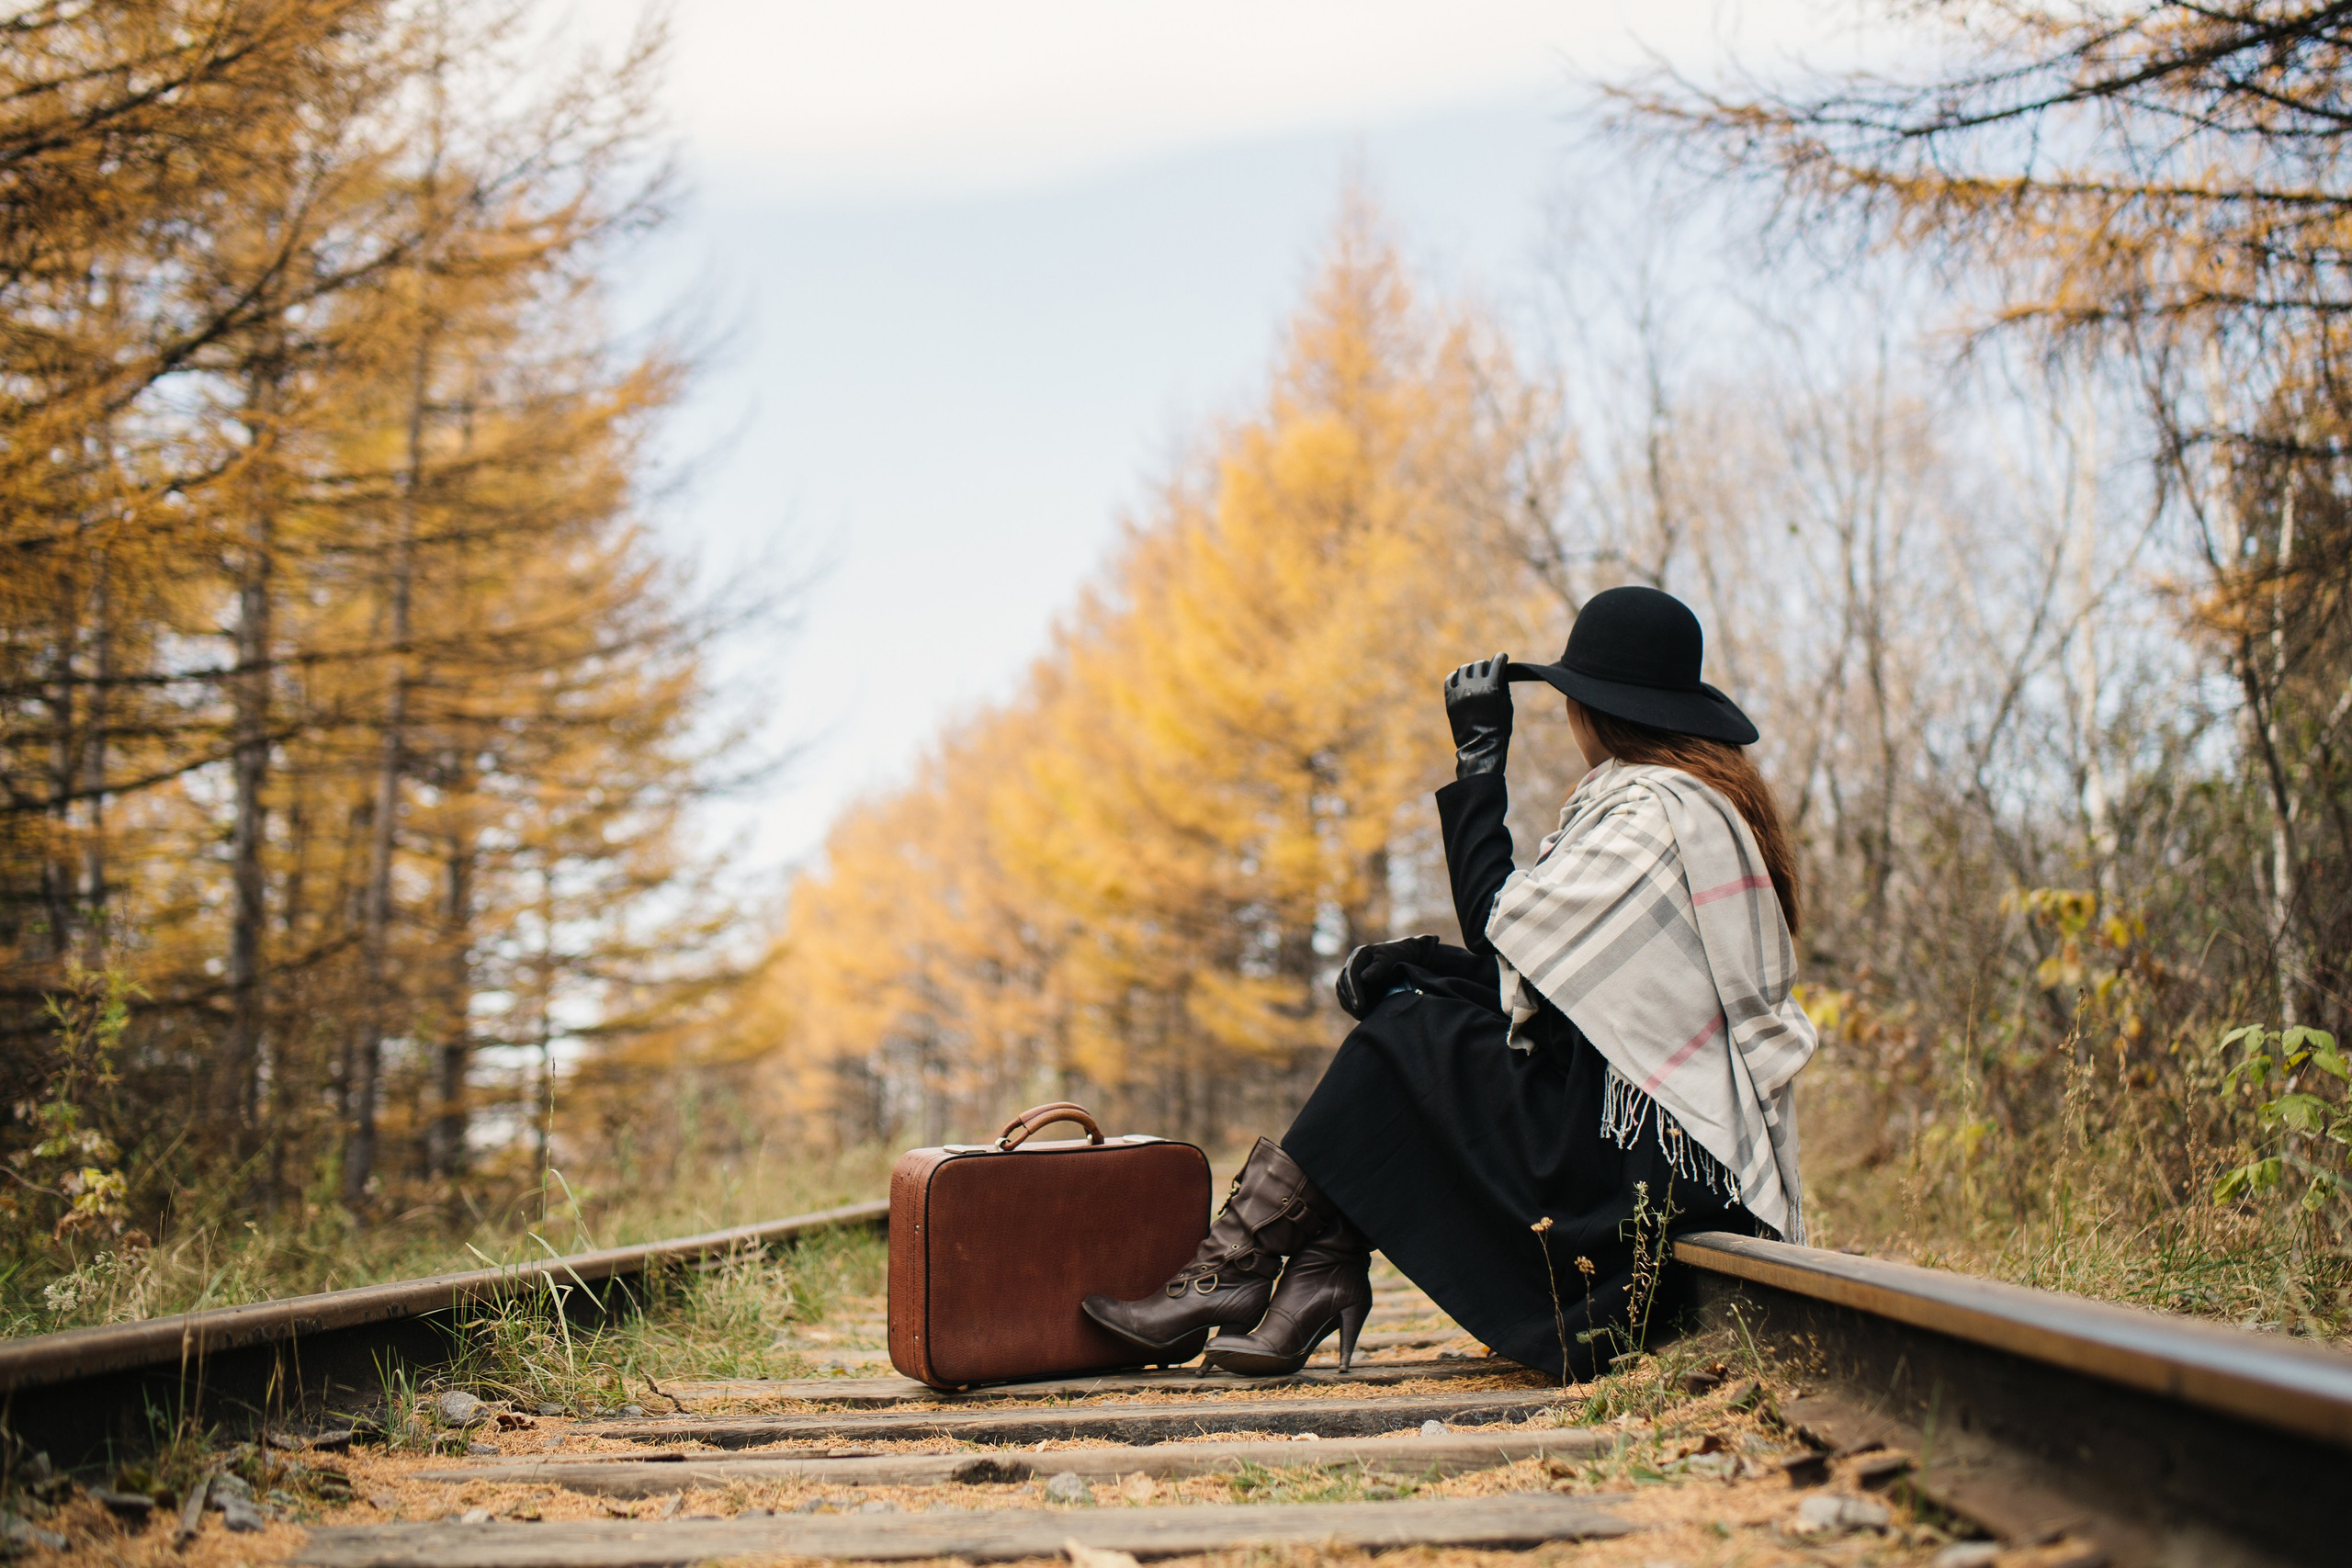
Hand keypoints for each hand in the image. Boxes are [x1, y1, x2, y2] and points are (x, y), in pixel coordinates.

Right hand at [1335, 935, 1438, 1019]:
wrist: (1406, 959)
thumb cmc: (1399, 956)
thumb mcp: (1391, 958)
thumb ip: (1378, 968)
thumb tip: (1363, 978)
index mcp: (1359, 956)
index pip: (1350, 974)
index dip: (1353, 991)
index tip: (1359, 1005)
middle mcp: (1352, 966)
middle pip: (1343, 985)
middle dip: (1350, 1001)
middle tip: (1361, 1015)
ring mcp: (1352, 977)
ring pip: (1343, 994)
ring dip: (1350, 1006)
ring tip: (1363, 1017)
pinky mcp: (1355, 988)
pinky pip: (1348, 1000)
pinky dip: (1353, 1008)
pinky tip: (1364, 1015)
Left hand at [1444, 651, 1512, 779]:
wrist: (1480, 748)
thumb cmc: (1499, 728)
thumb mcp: (1506, 706)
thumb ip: (1502, 686)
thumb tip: (1499, 672)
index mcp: (1491, 687)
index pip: (1496, 663)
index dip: (1501, 658)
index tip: (1502, 657)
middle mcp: (1474, 687)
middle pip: (1479, 665)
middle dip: (1486, 665)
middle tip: (1488, 669)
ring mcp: (1460, 693)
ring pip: (1464, 669)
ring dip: (1471, 669)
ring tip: (1475, 674)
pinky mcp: (1450, 700)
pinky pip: (1450, 679)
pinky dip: (1456, 676)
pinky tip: (1461, 678)